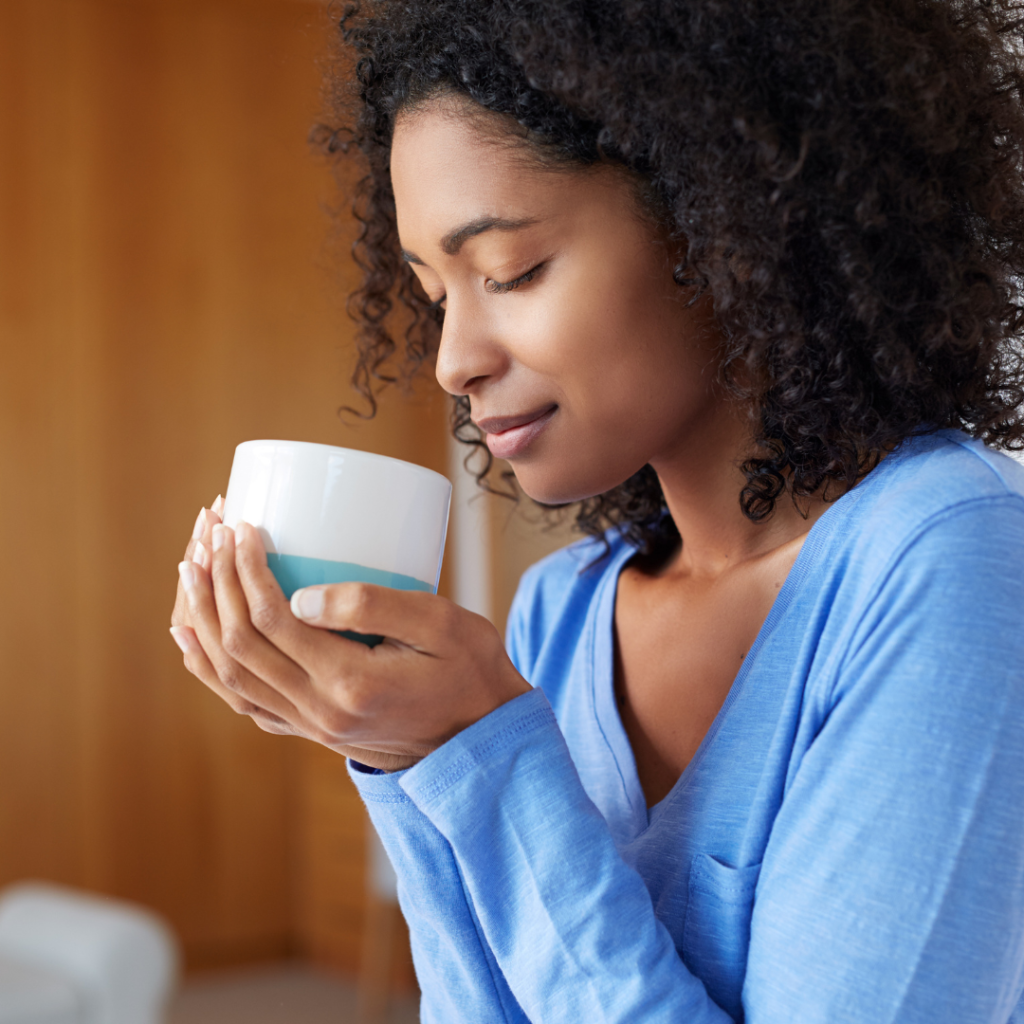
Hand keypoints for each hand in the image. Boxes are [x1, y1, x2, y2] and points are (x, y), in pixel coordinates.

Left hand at [170, 518, 530, 770]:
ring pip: (230, 678)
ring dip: (203, 620)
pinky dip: (210, 667)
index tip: (243, 526)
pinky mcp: (311, 728)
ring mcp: (311, 726)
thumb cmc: (471, 669)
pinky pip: (243, 700)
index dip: (247, 570)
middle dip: (216, 582)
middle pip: (240, 647)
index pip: (273, 621)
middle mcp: (319, 712)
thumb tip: (300, 595)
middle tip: (209, 532)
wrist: (483, 739)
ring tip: (189, 569)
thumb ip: (373, 606)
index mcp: (350, 684)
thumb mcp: (441, 624)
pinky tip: (194, 637)